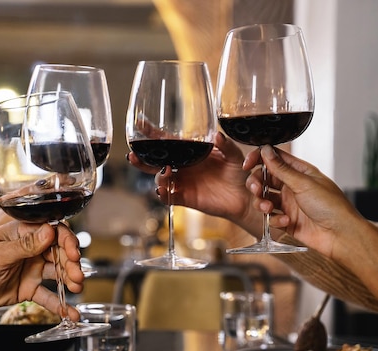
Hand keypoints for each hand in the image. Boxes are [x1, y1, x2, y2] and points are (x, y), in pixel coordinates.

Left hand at [0, 221, 83, 320]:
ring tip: (77, 288)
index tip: (73, 253)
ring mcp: (30, 269)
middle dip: (71, 263)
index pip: (52, 232)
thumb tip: (49, 231)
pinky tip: (70, 312)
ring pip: (57, 273)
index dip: (66, 241)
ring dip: (69, 280)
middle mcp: (30, 249)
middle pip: (59, 253)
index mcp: (22, 233)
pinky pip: (48, 295)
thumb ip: (25, 245)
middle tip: (76, 275)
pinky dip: (59, 304)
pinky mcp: (28, 288)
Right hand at [128, 133, 262, 230]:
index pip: (169, 142)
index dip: (154, 134)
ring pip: (159, 178)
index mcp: (192, 153)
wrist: (245, 197)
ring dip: (156, 174)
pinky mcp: (185, 198)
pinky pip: (167, 196)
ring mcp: (183, 183)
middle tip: (132, 153)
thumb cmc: (240, 174)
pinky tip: (163, 189)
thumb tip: (216, 135)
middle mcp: (183, 167)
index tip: (141, 125)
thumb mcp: (234, 154)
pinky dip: (162, 193)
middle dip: (142, 157)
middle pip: (156, 161)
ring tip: (165, 170)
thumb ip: (225, 144)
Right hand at [246, 146, 377, 318]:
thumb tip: (266, 150)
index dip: (258, 158)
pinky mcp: (287, 221)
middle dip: (257, 184)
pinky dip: (275, 219)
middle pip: (265, 179)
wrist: (340, 236)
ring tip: (269, 208)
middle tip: (256, 189)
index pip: (274, 158)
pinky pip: (271, 217)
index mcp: (300, 172)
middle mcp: (293, 186)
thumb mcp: (303, 183)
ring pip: (265, 198)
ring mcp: (289, 204)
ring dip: (263, 203)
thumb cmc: (331, 206)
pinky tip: (286, 221)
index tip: (247, 164)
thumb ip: (281, 168)